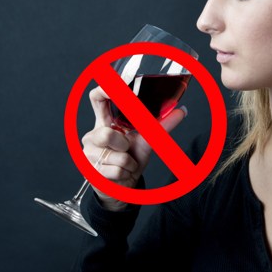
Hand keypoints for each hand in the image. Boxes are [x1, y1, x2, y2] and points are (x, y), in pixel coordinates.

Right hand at [81, 86, 186, 210]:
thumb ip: (162, 125)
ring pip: (114, 155)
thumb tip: (182, 111)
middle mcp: (94, 134)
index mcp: (106, 121)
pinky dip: (126, 173)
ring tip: (126, 161)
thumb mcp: (148, 139)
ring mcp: (89, 153)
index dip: (103, 90)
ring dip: (128, 161)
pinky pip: (116, 170)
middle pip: (106, 134)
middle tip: (127, 147)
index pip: (97, 99)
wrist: (124, 184)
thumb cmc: (132, 156)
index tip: (116, 87)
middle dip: (122, 144)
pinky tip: (121, 173)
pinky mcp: (91, 171)